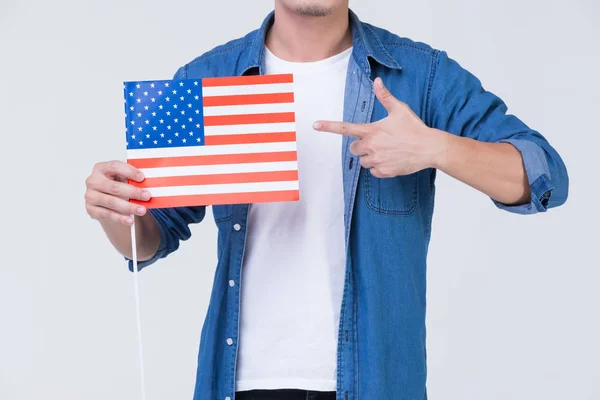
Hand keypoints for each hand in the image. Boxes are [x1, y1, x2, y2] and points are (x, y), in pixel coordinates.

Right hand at [85, 160, 150, 224]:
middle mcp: (93, 181)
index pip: (115, 167)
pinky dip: (120, 218)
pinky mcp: (91, 209)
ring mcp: (90, 195)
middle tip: (147, 196)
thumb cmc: (116, 184)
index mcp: (101, 168)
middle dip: (133, 192)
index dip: (129, 172)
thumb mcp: (123, 177)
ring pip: (111, 202)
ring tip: (142, 210)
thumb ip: (132, 178)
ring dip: (129, 207)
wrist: (105, 199)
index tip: (142, 178)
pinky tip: (130, 220)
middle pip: (114, 187)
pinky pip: (107, 214)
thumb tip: (148, 183)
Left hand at [313, 77, 448, 177]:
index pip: (345, 128)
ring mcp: (377, 160)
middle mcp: (372, 146)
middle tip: (376, 141)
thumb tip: (377, 81)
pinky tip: (391, 159)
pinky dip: (379, 167)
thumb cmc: (415, 128)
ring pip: (363, 161)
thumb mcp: (400, 109)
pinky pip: (373, 171)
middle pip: (354, 149)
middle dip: (361, 146)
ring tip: (386, 150)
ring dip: (370, 157)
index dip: (328, 126)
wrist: (429, 148)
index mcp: (372, 131)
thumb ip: (385, 97)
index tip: (315, 125)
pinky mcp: (384, 171)